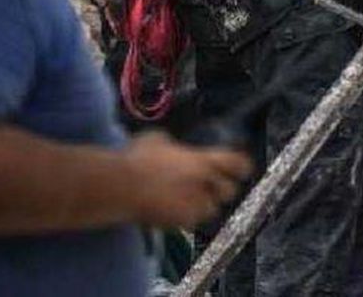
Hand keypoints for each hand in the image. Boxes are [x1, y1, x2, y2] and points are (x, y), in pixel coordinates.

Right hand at [123, 132, 251, 228]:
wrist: (120, 187)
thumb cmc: (136, 159)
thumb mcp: (158, 139)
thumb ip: (173, 144)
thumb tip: (171, 146)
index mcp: (203, 160)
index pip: (238, 164)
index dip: (242, 167)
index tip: (242, 169)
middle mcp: (204, 183)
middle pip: (230, 191)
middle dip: (223, 190)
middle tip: (213, 187)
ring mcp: (194, 204)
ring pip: (212, 209)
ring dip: (205, 206)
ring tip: (191, 200)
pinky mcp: (181, 222)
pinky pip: (193, 223)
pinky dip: (188, 219)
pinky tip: (176, 212)